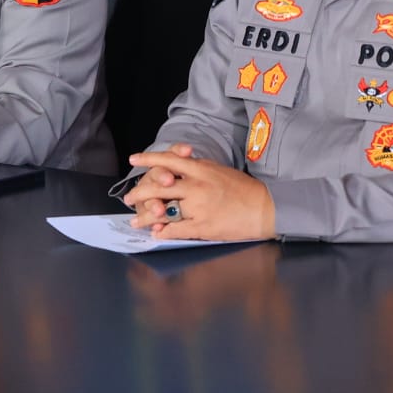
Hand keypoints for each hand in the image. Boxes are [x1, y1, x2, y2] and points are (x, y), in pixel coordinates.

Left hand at [123, 143, 276, 241]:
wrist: (264, 208)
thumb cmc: (243, 188)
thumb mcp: (218, 169)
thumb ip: (197, 167)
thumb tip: (179, 164)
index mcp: (200, 169)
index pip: (168, 160)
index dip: (148, 159)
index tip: (133, 160)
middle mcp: (196, 186)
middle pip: (159, 186)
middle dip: (140, 193)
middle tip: (128, 198)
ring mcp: (198, 207)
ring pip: (164, 211)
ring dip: (147, 216)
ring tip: (136, 221)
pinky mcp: (203, 226)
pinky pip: (177, 229)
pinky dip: (164, 232)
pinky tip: (156, 233)